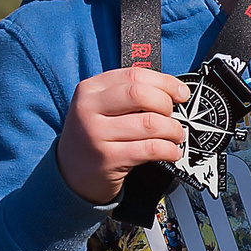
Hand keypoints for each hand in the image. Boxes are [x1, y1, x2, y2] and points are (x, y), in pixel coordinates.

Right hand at [56, 65, 190, 203]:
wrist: (70, 174)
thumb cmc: (94, 136)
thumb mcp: (101, 107)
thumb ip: (130, 94)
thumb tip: (174, 91)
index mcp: (90, 89)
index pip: (134, 75)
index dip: (165, 82)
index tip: (181, 93)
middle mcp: (88, 109)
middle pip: (141, 94)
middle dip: (167, 105)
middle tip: (173, 116)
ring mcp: (96, 134)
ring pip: (150, 123)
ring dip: (172, 130)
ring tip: (175, 136)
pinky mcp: (107, 159)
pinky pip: (150, 149)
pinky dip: (169, 149)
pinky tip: (172, 151)